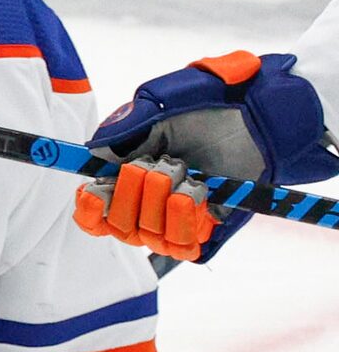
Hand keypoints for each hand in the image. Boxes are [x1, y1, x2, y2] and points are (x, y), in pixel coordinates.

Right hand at [84, 50, 335, 259]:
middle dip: (134, 194)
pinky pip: (181, 246)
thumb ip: (122, 129)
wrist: (260, 113)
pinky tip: (197, 195)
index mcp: (128, 174)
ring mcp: (178, 217)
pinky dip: (184, 221)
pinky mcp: (206, 228)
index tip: (96, 192)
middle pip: (119, 226)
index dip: (91, 208)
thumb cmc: (211, 105)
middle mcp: (149, 202)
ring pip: (148, 236)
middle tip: (161, 165)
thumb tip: (92, 154)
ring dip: (162, 204)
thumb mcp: (158, 105)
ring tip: (188, 175)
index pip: (94, 211)